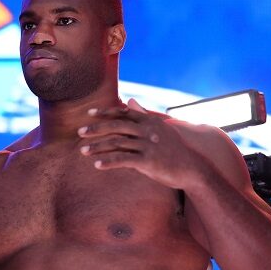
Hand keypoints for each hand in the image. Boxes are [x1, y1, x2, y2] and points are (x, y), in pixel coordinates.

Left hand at [77, 98, 200, 188]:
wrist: (191, 168)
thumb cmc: (172, 149)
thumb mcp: (159, 128)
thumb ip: (142, 114)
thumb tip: (129, 101)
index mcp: (149, 121)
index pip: (123, 113)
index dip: (106, 112)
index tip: (89, 113)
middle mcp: (148, 131)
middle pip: (116, 126)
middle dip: (96, 128)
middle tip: (79, 132)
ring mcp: (148, 145)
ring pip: (117, 143)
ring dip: (97, 147)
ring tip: (83, 151)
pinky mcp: (148, 161)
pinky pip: (123, 160)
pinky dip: (108, 161)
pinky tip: (97, 164)